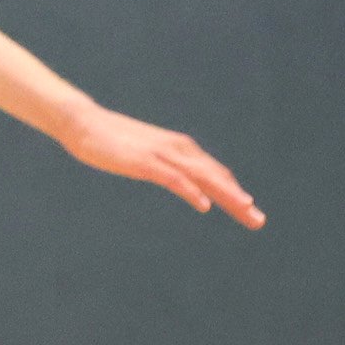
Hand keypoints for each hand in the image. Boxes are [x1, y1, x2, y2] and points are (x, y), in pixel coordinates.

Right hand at [55, 105, 263, 227]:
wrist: (85, 123)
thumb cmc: (114, 142)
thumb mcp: (146, 156)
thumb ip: (164, 165)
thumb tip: (176, 178)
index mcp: (181, 149)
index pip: (215, 174)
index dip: (234, 194)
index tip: (250, 214)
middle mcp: (179, 149)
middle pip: (216, 177)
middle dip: (239, 200)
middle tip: (259, 221)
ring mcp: (163, 154)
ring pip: (203, 177)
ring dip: (226, 195)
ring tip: (245, 211)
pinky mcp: (146, 162)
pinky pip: (174, 178)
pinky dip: (191, 191)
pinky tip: (203, 205)